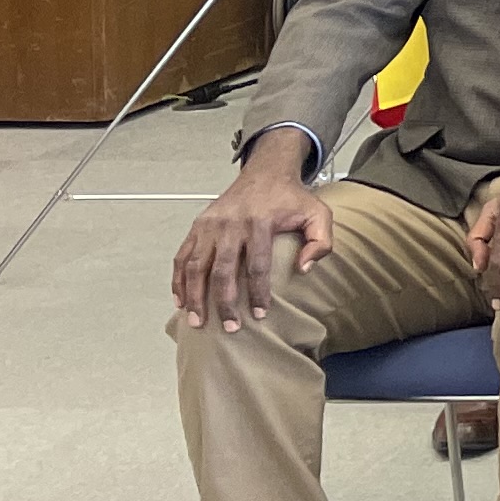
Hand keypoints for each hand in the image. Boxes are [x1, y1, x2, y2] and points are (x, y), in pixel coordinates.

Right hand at [172, 134, 333, 330]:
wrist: (266, 172)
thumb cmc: (292, 198)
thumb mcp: (318, 214)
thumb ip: (320, 242)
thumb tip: (303, 270)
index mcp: (260, 223)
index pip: (257, 266)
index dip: (257, 293)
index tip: (259, 315)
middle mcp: (230, 224)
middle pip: (223, 270)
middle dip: (223, 302)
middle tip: (229, 328)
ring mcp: (210, 225)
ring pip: (197, 266)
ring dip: (194, 296)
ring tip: (197, 321)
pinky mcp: (198, 225)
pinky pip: (183, 256)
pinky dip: (178, 279)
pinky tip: (180, 300)